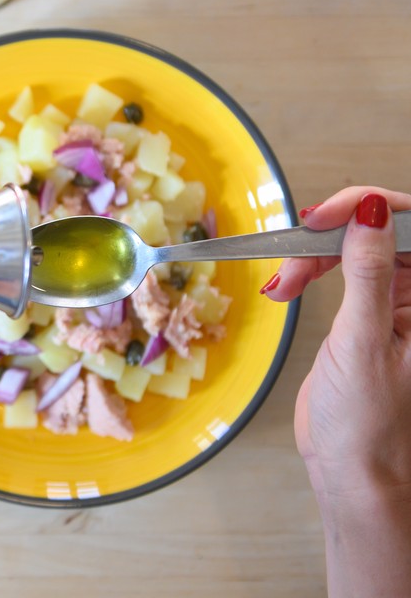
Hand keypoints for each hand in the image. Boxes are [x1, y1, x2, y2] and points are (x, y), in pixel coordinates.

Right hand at [263, 187, 410, 596]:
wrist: (353, 471)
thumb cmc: (370, 425)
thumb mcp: (364, 342)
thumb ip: (369, 274)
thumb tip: (370, 213)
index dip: (368, 209)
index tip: (323, 218)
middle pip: (380, 230)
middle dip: (331, 234)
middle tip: (292, 256)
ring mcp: (398, 302)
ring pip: (355, 247)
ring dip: (311, 255)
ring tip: (282, 283)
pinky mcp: (370, 313)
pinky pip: (339, 270)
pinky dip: (306, 272)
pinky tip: (284, 288)